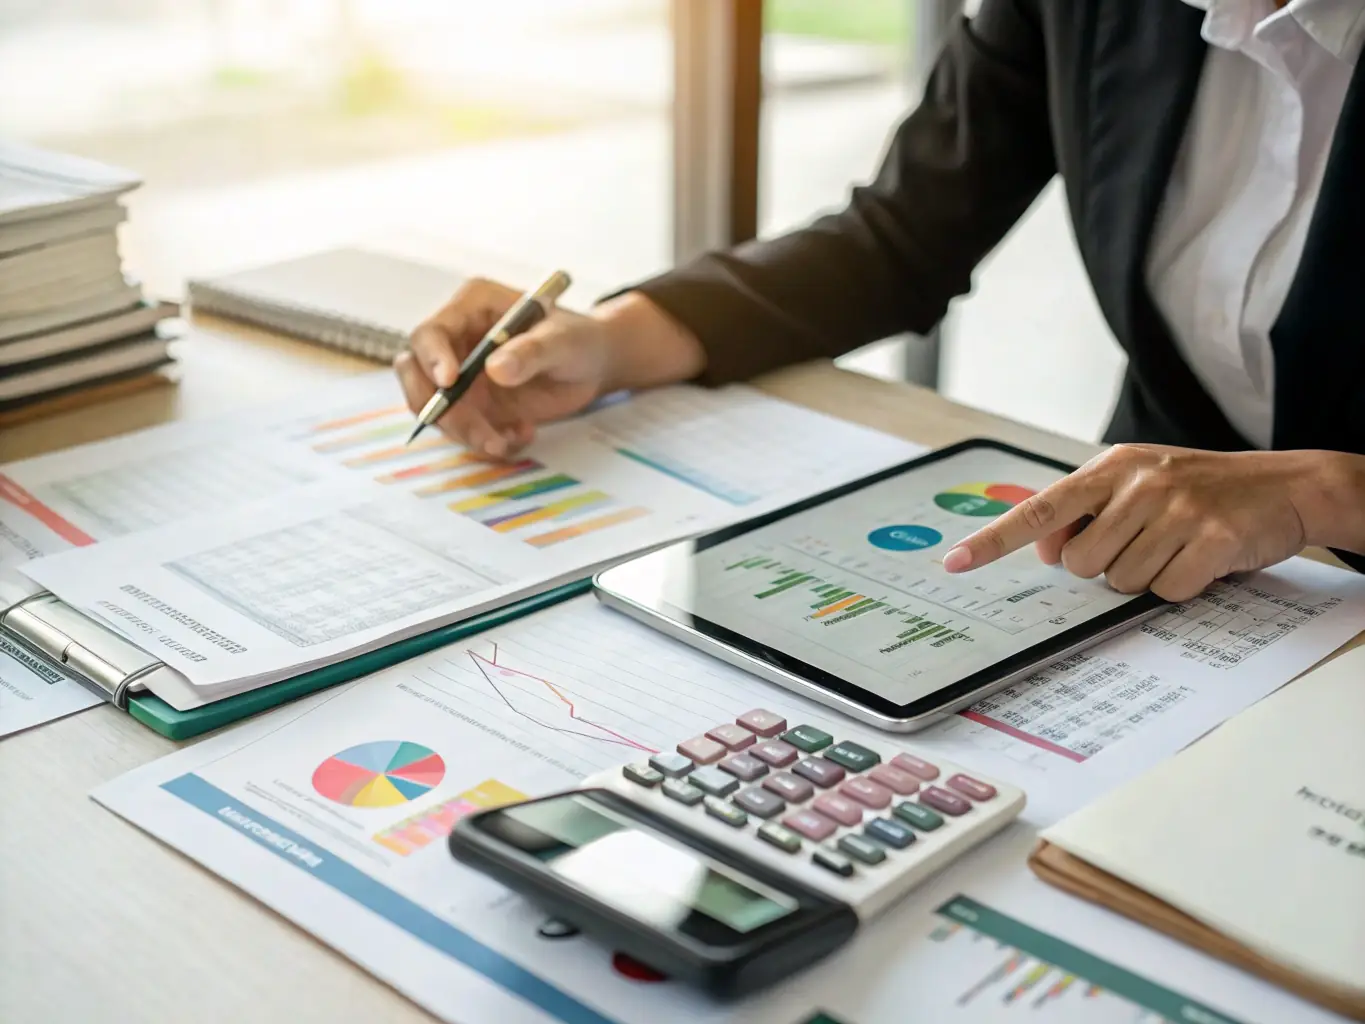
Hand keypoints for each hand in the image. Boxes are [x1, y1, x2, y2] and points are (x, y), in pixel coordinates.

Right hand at [395, 279, 704, 456]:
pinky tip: (523, 434)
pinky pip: (464, 430)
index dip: (432, 358)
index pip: (431, 333)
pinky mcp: (474, 406)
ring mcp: (462, 376)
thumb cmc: (579, 338)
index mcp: (471, 308)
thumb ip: (532, 351)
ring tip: (512, 439)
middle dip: (441, 408)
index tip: (450, 382)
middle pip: (418, 375)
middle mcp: (457, 342)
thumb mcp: (564, 341)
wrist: (594, 364)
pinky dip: (488, 441)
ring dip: (469, 433)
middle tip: (478, 431)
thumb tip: (495, 369)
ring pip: (439, 411)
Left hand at [939, 445, 1358, 601]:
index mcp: (1111, 468)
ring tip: (1176, 546)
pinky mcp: (1213, 538)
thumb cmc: (1200, 491)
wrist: (1285, 486)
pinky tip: (1201, 558)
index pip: (1039, 509)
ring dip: (1146, 577)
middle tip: (1144, 544)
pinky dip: (1182, 586)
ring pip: (1121, 582)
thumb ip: (1087, 511)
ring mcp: (1177, 509)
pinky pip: (1167, 590)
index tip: (955, 562)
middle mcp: (1138, 484)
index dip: (994, 540)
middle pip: (1080, 564)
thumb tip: (1044, 549)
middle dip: (1105, 567)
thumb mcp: (1138, 485)